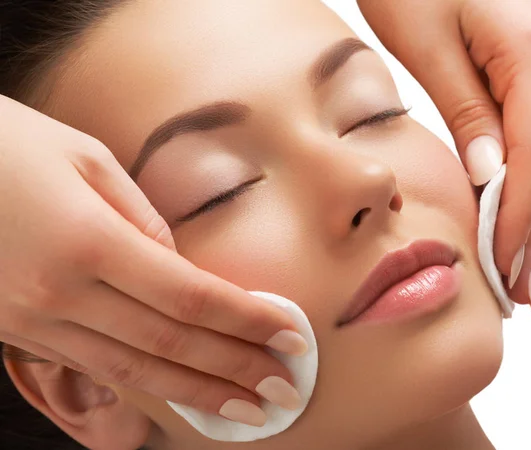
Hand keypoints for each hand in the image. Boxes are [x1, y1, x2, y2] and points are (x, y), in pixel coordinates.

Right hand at [0, 95, 305, 422]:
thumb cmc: (11, 146)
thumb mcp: (87, 160)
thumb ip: (144, 220)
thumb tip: (184, 269)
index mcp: (88, 240)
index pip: (190, 296)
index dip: (246, 319)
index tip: (290, 334)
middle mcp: (62, 293)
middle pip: (170, 343)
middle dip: (234, 369)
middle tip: (284, 389)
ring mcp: (36, 321)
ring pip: (134, 371)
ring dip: (197, 393)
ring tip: (248, 410)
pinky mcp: (21, 333)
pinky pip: (97, 369)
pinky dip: (148, 387)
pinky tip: (181, 394)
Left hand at [359, 0, 530, 310]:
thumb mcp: (428, 45)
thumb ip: (466, 109)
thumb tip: (491, 176)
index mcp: (528, 56)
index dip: (520, 216)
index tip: (505, 265)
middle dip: (528, 231)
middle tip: (519, 292)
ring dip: (524, 217)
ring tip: (515, 272)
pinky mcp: (512, 77)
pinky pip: (518, 143)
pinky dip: (513, 187)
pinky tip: (506, 219)